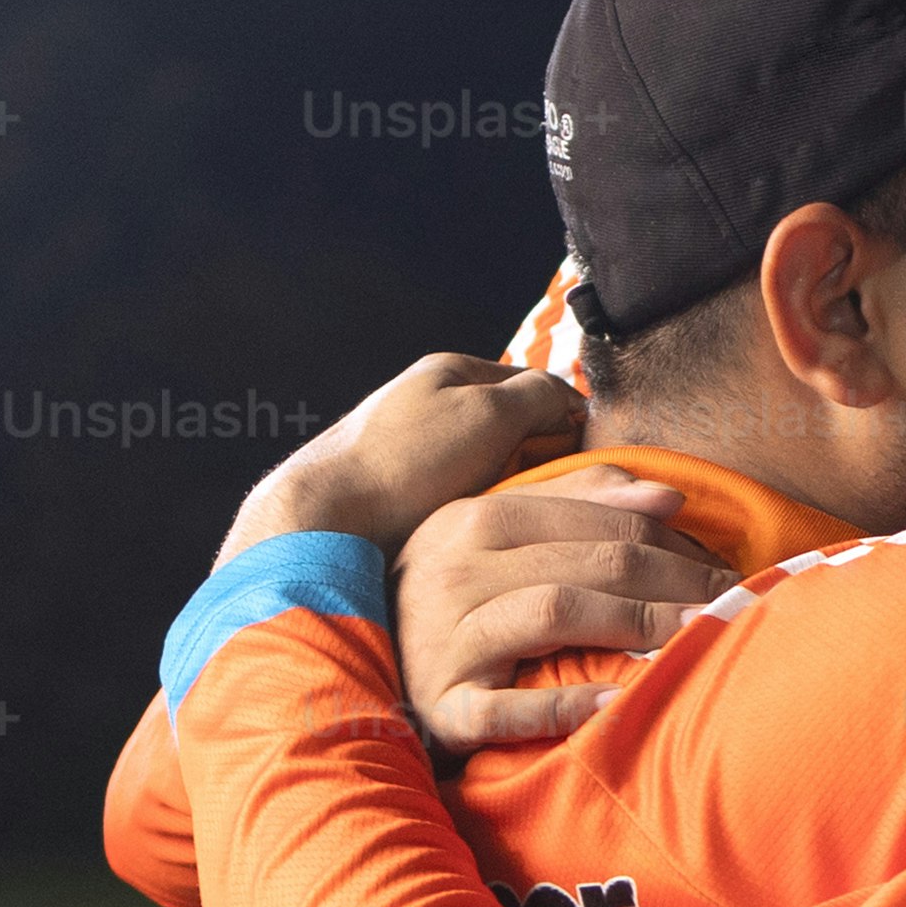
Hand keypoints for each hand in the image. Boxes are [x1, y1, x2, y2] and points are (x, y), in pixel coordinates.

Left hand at [224, 355, 589, 562]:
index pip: (538, 388)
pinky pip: (462, 502)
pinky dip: (477, 516)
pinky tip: (475, 535)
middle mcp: (432, 405)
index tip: (579, 464)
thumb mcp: (488, 413)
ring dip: (508, 495)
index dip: (567, 425)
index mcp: (451, 371)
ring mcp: (416, 451)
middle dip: (536, 463)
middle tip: (542, 497)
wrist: (326, 523)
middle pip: (516, 432)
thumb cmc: (406, 462)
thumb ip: (541, 396)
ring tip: (508, 520)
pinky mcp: (404, 495)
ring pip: (492, 472)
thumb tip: (574, 407)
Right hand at [398, 478, 745, 750]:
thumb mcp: (493, 540)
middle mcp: (454, 569)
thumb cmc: (447, 607)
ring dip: (638, 624)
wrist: (346, 671)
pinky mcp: (441, 706)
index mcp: (472, 519)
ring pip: (555, 610)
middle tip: (735, 604)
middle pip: (586, 561)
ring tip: (698, 638)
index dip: (669, 541)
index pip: (591, 519)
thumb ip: (575, 505)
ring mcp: (443, 638)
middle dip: (673, 581)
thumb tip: (667, 496)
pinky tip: (620, 700)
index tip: (726, 568)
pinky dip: (565, 704)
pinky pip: (508, 707)